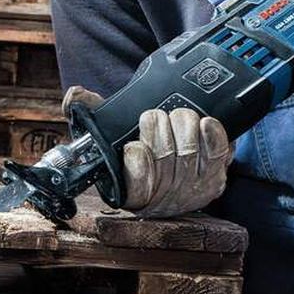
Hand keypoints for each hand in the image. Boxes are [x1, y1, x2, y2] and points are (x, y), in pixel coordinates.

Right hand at [62, 86, 231, 217]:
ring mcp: (192, 189)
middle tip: (153, 118)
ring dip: (181, 124)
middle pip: (163, 156)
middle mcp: (162, 198)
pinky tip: (202, 124)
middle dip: (157, 127)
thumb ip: (89, 111)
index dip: (136, 161)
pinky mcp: (217, 176)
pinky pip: (218, 151)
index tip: (133, 145)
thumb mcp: (110, 133)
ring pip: (189, 149)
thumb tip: (75, 95)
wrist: (176, 165)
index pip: (135, 184)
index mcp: (131, 193)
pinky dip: (210, 131)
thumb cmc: (140, 147)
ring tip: (175, 118)